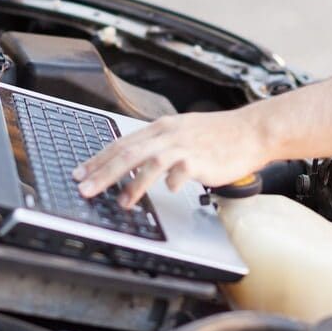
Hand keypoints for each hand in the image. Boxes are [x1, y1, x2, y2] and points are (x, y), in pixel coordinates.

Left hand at [72, 110, 268, 208]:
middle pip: (127, 153)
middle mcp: (168, 135)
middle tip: (84, 188)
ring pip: (149, 162)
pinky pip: (180, 172)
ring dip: (131, 184)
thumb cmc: (218, 136)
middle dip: (102, 173)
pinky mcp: (200, 160)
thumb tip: (131, 161)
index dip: (98, 159)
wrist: (250, 131)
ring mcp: (184, 146)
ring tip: (120, 202)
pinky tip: (166, 192)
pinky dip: (170, 182)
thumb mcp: (181, 133)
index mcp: (160, 128)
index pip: (121, 143)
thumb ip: (157, 145)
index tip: (80, 172)